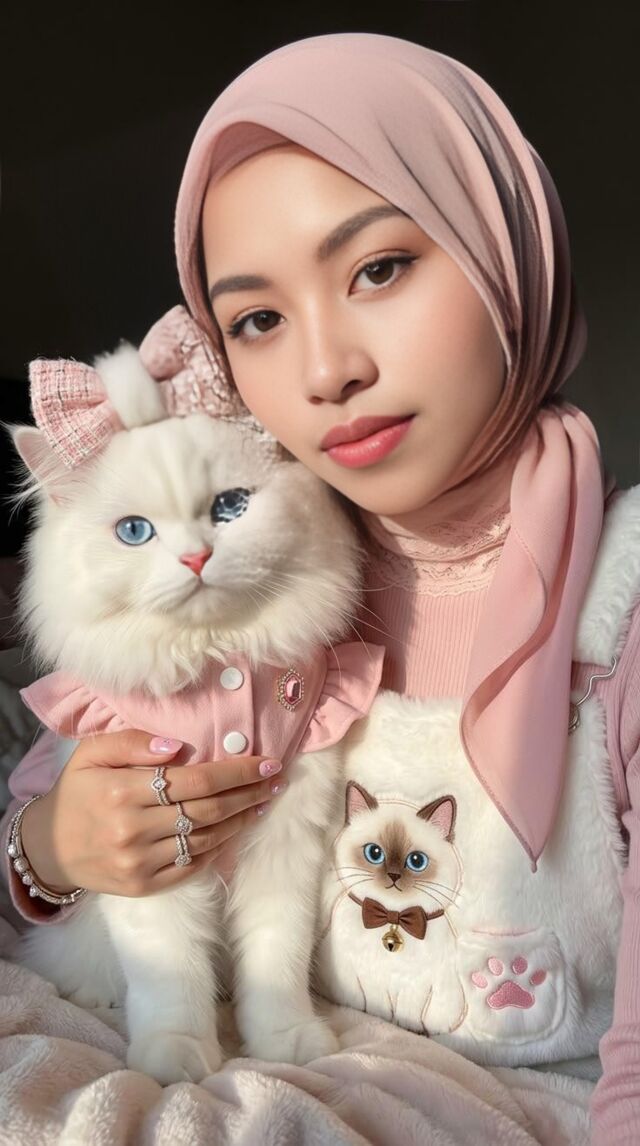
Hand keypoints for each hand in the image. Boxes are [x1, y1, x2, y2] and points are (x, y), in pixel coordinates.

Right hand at [20, 731, 286, 896]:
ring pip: (207, 839)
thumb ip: (133, 742)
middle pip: (209, 809)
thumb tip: (177, 745)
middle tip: (276, 779)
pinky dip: (218, 847)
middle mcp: (133, 829)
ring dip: (241, 819)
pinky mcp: (144, 886)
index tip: (266, 762)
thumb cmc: (77, 792)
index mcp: (121, 791)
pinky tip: (235, 828)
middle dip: (249, 793)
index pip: (195, 780)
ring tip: (263, 801)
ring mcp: (140, 862)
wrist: (49, 848)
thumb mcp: (92, 753)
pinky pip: (192, 865)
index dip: (236, 771)